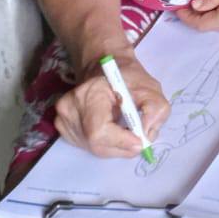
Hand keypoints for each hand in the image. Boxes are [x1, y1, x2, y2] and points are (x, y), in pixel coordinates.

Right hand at [54, 51, 168, 158]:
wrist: (105, 70)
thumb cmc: (129, 79)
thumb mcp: (151, 90)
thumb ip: (155, 111)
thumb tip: (146, 137)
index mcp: (89, 92)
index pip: (99, 130)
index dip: (121, 141)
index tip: (140, 142)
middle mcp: (69, 107)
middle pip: (96, 143)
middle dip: (122, 146)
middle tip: (139, 141)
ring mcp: (63, 119)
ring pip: (93, 147)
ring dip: (115, 147)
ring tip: (126, 132)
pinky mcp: (62, 128)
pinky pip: (87, 146)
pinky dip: (105, 145)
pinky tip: (112, 131)